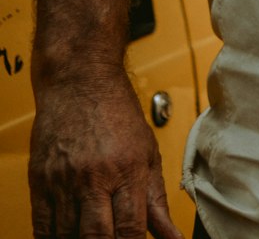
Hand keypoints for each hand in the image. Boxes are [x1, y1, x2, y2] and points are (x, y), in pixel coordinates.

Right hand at [29, 70, 183, 238]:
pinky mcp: (40, 180)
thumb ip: (157, 200)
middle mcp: (95, 176)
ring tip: (90, 234)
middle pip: (97, 238)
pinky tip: (65, 236)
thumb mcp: (147, 152)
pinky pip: (42, 226)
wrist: (80, 80)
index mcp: (128, 169)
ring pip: (68, 236)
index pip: (131, 230)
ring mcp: (64, 180)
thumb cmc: (117, 112)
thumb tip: (173, 237)